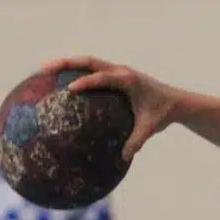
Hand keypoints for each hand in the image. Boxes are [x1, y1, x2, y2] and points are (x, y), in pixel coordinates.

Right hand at [46, 56, 184, 160]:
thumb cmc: (162, 113)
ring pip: (88, 62)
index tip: (69, 89)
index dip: (86, 83)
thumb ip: (136, 141)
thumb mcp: (150, 128)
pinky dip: (75, 72)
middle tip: (44, 69)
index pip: (104, 78)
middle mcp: (121, 71)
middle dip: (66, 63)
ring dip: (67, 64)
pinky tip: (59, 83)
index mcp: (129, 80)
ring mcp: (117, 70)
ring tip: (44, 70)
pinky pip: (91, 70)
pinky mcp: (114, 75)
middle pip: (89, 62)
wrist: (175, 101)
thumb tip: (122, 158)